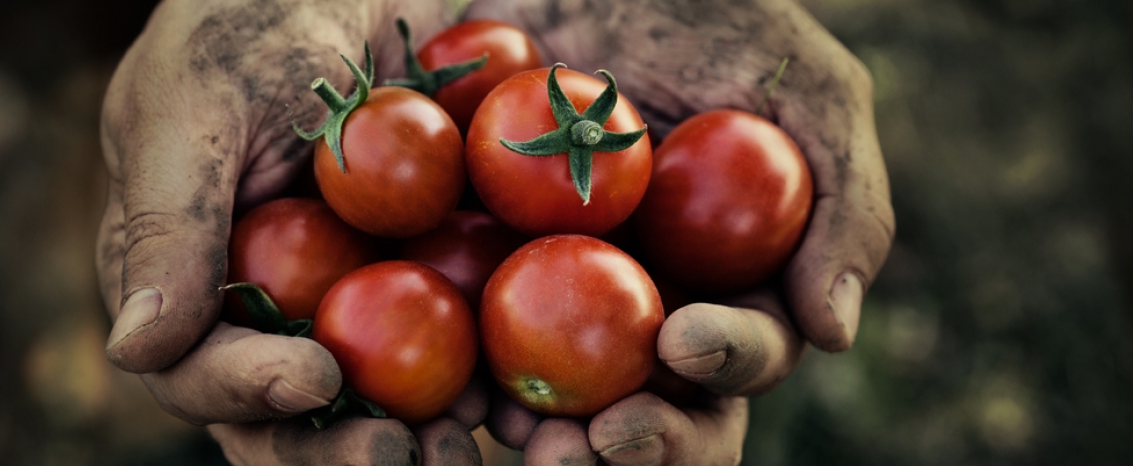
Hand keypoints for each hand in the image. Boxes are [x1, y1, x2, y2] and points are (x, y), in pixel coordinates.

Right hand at [95, 0, 483, 462]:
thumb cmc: (251, 25)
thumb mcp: (196, 105)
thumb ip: (167, 226)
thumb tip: (136, 350)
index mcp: (184, 280)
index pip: (195, 369)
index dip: (246, 390)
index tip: (313, 377)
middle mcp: (264, 308)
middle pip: (287, 412)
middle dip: (336, 448)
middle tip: (401, 456)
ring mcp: (348, 301)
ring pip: (371, 402)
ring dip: (415, 437)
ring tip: (462, 445)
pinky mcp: (424, 283)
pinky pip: (449, 350)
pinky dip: (480, 384)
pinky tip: (517, 404)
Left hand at [465, 0, 893, 462]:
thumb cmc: (714, 19)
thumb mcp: (807, 91)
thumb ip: (845, 205)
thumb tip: (833, 330)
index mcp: (733, 277)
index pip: (742, 350)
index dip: (724, 362)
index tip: (684, 339)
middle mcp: (654, 299)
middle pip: (658, 401)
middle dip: (639, 437)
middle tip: (598, 442)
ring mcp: (569, 292)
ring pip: (569, 395)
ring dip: (551, 433)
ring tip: (521, 433)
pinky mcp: (491, 268)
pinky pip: (480, 336)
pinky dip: (471, 372)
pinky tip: (461, 388)